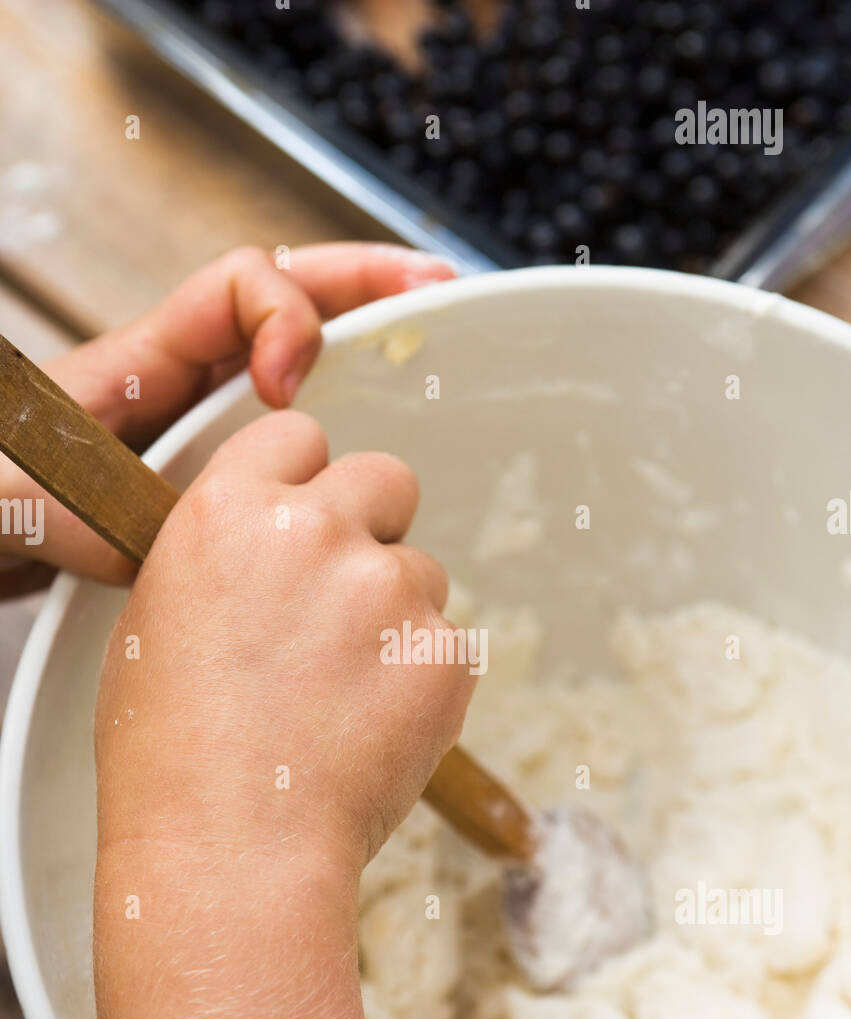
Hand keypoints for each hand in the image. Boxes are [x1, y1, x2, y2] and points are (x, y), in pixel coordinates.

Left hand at [0, 243, 453, 595]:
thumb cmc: (7, 489)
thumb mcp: (36, 498)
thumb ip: (94, 513)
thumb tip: (155, 538)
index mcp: (150, 358)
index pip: (239, 286)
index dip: (283, 320)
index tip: (288, 389)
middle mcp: (188, 372)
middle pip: (291, 288)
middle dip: (368, 279)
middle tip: (436, 285)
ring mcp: (210, 412)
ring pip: (302, 342)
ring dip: (371, 329)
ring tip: (439, 332)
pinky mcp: (222, 458)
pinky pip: (298, 413)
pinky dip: (350, 402)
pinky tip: (386, 433)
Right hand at [93, 412, 474, 1018]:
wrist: (235, 847)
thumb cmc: (174, 754)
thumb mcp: (157, 619)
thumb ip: (224, 551)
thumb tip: (270, 536)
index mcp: (230, 511)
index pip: (298, 435)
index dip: (307, 479)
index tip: (308, 517)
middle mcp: (316, 530)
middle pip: (384, 479)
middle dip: (372, 526)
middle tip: (344, 601)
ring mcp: (389, 589)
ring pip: (422, 570)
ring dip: (397, 613)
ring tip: (345, 692)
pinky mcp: (446, 652)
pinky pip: (449, 641)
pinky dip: (424, 675)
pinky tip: (373, 724)